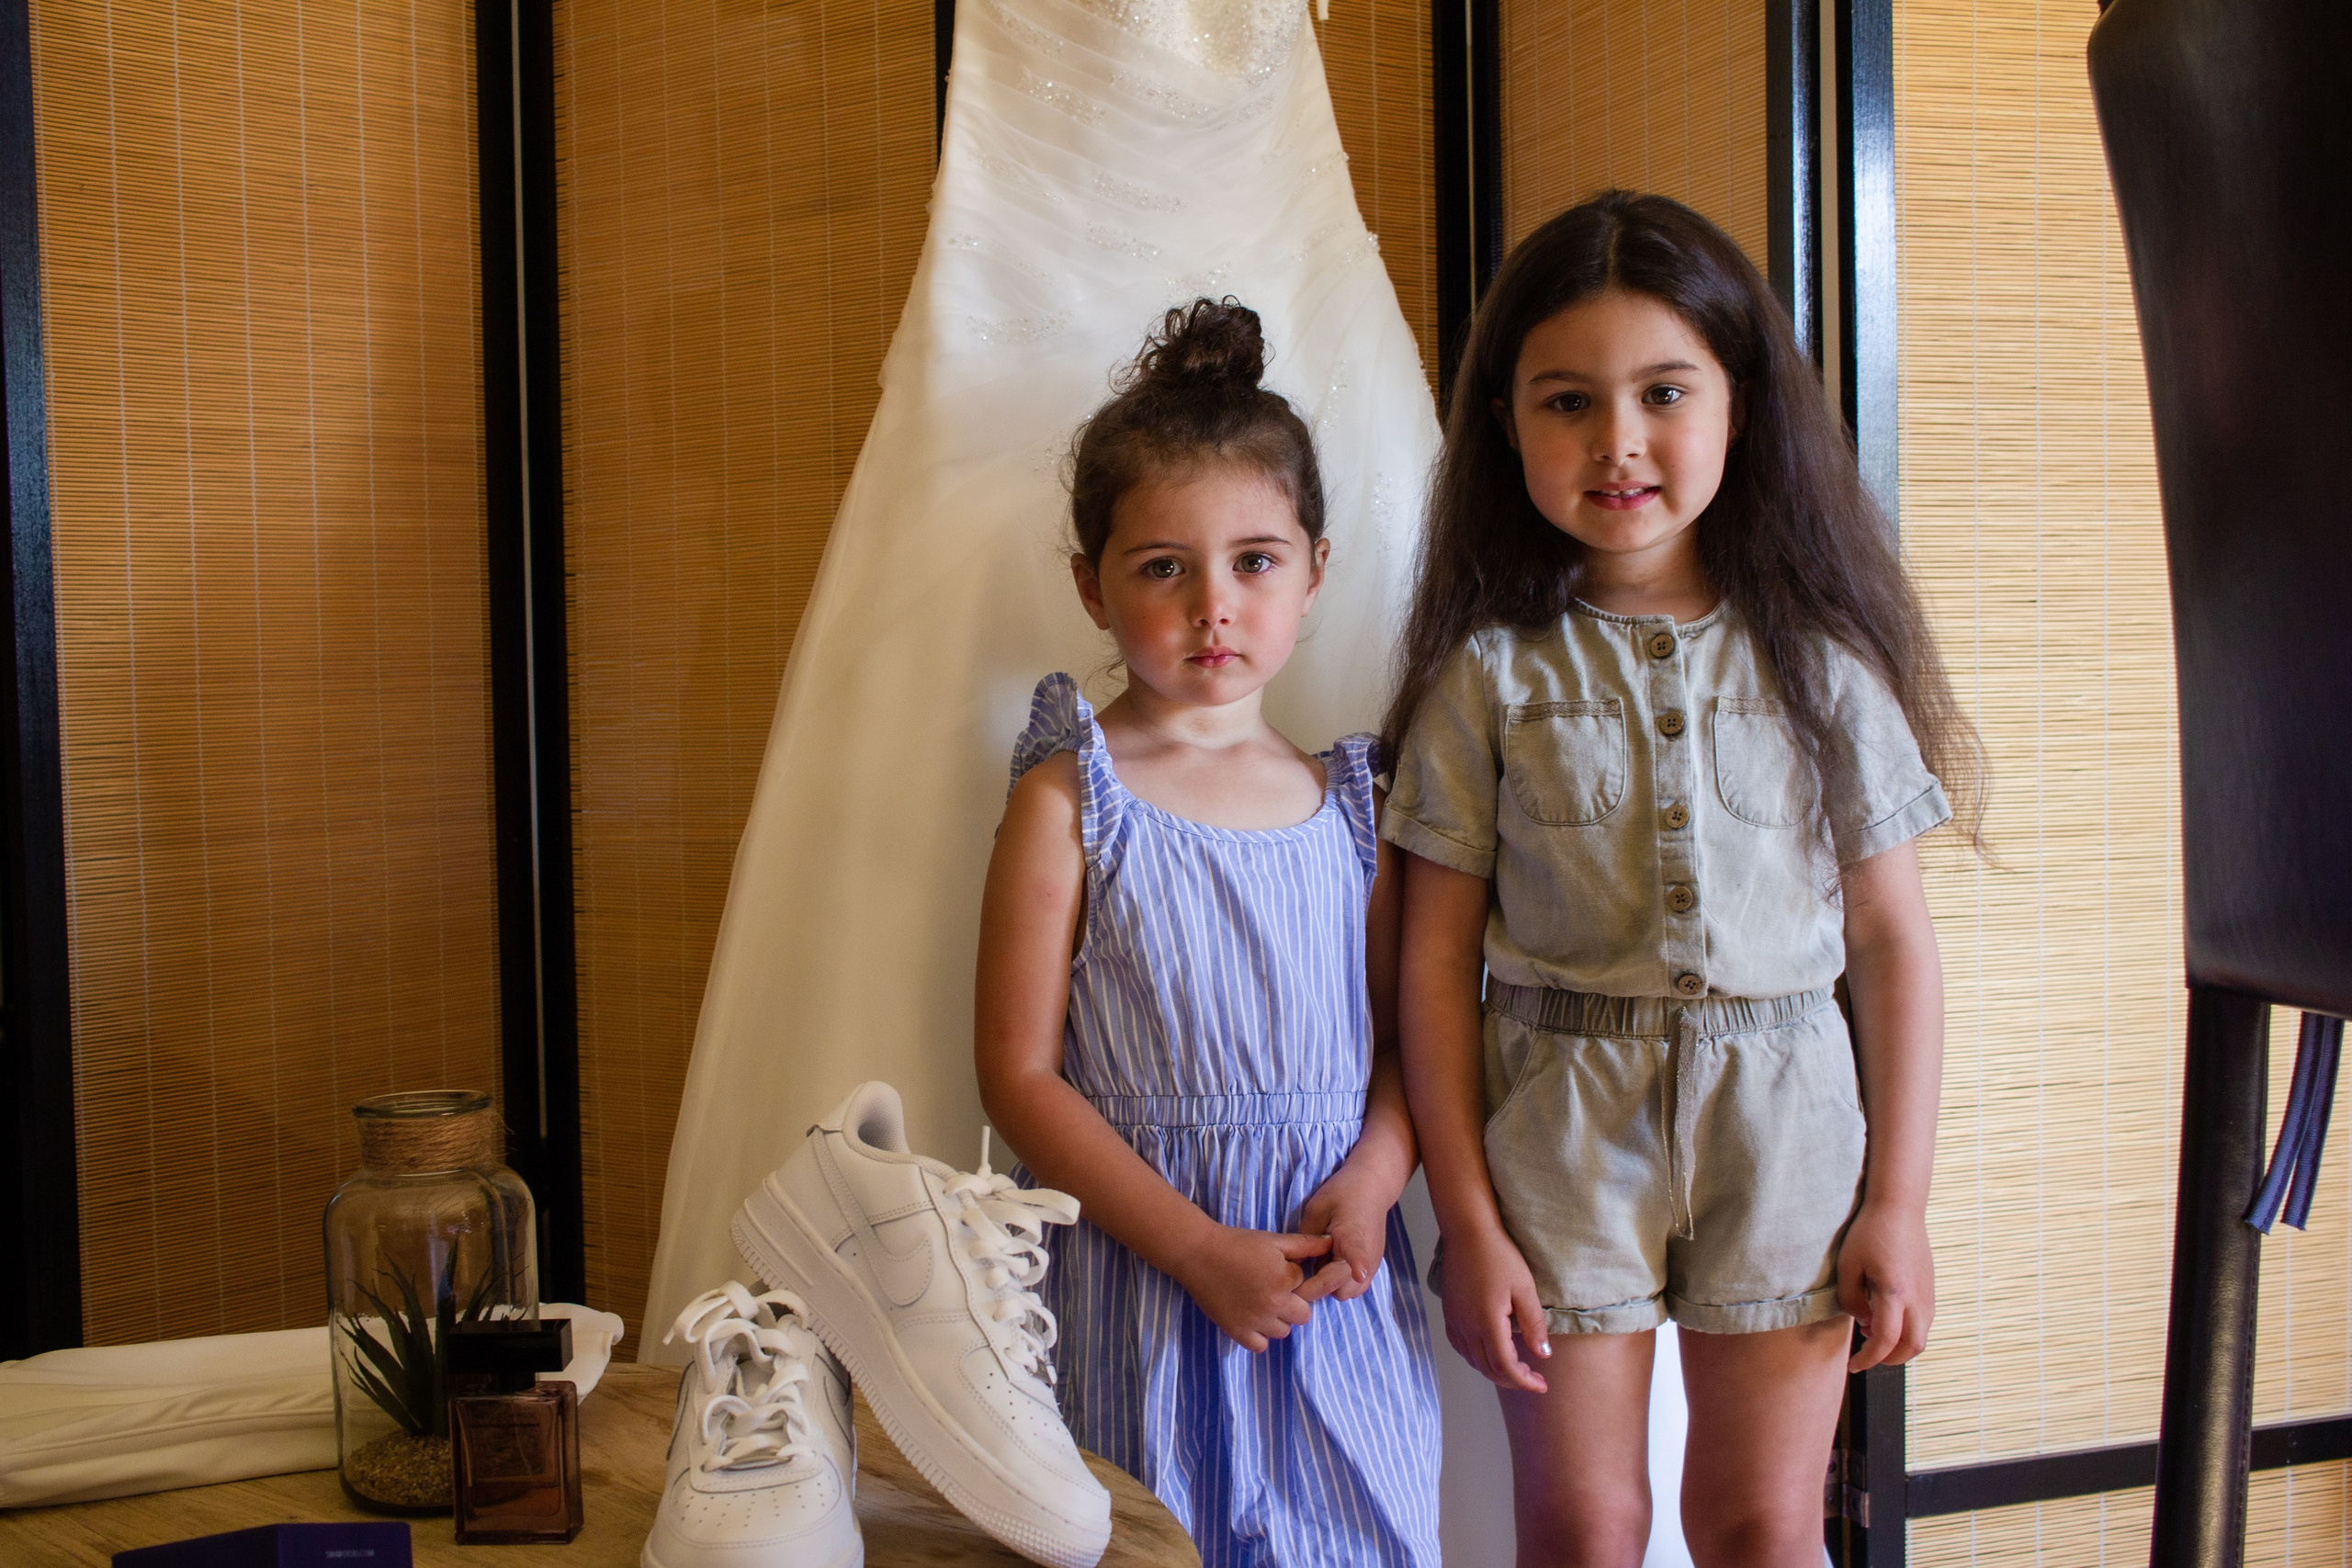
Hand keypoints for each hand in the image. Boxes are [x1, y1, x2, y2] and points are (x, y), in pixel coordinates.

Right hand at [1172, 1225, 1334, 1351]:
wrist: (1198, 1253)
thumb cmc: (1238, 1242)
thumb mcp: (1274, 1240)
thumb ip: (1305, 1244)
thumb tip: (1330, 1242)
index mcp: (1285, 1280)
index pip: (1306, 1285)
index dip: (1292, 1276)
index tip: (1275, 1268)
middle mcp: (1274, 1304)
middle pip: (1302, 1315)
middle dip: (1293, 1302)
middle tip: (1272, 1287)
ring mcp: (1255, 1321)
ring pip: (1283, 1331)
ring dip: (1277, 1319)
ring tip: (1260, 1300)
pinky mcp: (1237, 1332)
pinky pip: (1260, 1346)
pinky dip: (1259, 1335)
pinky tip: (1252, 1317)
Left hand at [1296, 1161, 1400, 1302]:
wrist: (1372, 1187)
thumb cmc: (1343, 1193)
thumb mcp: (1316, 1209)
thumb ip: (1305, 1240)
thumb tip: (1294, 1267)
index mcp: (1352, 1233)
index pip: (1357, 1251)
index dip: (1358, 1263)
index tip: (1360, 1273)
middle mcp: (1367, 1254)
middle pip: (1342, 1288)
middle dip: (1319, 1287)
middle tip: (1300, 1274)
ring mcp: (1372, 1264)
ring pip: (1348, 1293)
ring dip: (1330, 1287)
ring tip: (1317, 1266)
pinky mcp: (1372, 1268)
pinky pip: (1354, 1287)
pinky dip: (1339, 1283)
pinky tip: (1329, 1265)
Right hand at [1438, 1223, 1550, 1391]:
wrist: (1467, 1232)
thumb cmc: (1499, 1255)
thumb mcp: (1525, 1289)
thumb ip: (1534, 1324)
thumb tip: (1543, 1355)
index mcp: (1488, 1322)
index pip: (1506, 1366)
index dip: (1525, 1381)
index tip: (1541, 1385)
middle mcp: (1467, 1326)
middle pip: (1488, 1369)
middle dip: (1512, 1380)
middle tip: (1533, 1378)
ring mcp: (1455, 1320)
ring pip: (1473, 1360)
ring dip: (1494, 1370)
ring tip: (1515, 1367)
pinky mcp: (1449, 1312)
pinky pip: (1460, 1346)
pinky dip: (1476, 1357)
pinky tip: (1489, 1351)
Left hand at [1838, 1198, 1934, 1370]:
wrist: (1900, 1208)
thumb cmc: (1869, 1233)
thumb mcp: (1848, 1265)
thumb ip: (1852, 1300)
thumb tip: (1864, 1323)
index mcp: (1894, 1293)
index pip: (1885, 1341)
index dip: (1868, 1359)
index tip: (1853, 1365)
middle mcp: (1917, 1298)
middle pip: (1912, 1347)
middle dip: (1888, 1359)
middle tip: (1865, 1355)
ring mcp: (1928, 1294)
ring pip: (1922, 1337)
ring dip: (1899, 1346)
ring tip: (1871, 1332)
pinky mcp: (1931, 1289)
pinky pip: (1924, 1322)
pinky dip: (1907, 1331)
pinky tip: (1886, 1317)